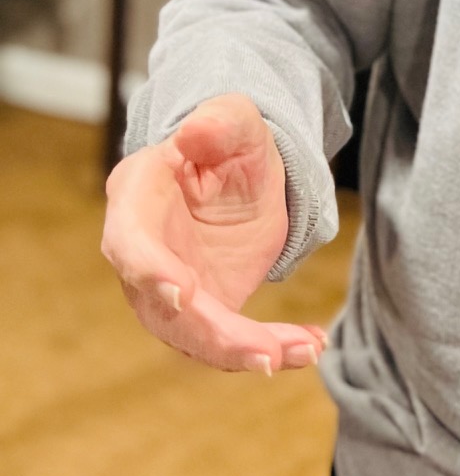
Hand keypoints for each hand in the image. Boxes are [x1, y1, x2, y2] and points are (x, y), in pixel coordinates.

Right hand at [100, 93, 325, 375]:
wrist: (238, 176)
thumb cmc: (226, 142)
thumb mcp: (236, 121)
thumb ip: (221, 121)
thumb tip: (194, 131)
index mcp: (138, 196)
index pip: (130, 241)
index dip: (151, 271)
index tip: (184, 294)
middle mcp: (141, 252)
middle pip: (163, 308)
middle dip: (213, 335)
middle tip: (266, 354)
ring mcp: (165, 289)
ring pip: (196, 336)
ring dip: (247, 351)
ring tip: (305, 350)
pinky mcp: (200, 312)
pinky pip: (228, 341)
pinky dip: (272, 347)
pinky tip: (313, 344)